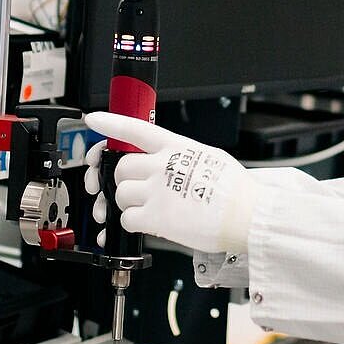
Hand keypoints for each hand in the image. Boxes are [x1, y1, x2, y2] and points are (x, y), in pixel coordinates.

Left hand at [81, 112, 253, 253]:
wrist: (250, 215)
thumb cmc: (236, 191)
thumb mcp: (209, 157)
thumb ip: (181, 157)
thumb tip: (165, 161)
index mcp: (176, 147)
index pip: (136, 129)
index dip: (111, 123)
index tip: (93, 120)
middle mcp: (162, 165)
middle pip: (121, 167)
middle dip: (123, 180)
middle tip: (137, 189)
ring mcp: (157, 191)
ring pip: (120, 193)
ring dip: (128, 203)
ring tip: (149, 208)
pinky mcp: (156, 217)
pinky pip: (126, 218)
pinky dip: (132, 223)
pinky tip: (149, 223)